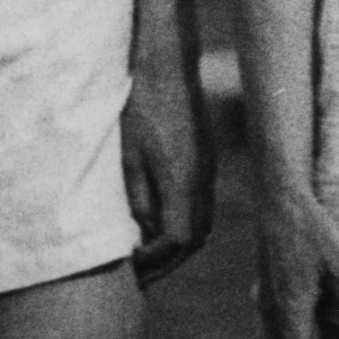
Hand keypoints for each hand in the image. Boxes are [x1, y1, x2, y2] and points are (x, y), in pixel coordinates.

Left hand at [123, 57, 217, 283]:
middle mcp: (203, 182)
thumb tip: (143, 234)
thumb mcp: (129, 158)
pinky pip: (202, 205)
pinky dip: (184, 222)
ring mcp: (209, 171)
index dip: (153, 259)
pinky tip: (161, 221)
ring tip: (148, 252)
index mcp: (183, 183)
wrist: (169, 66)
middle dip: (167, 260)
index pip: (176, 241)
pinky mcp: (207, 161)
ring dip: (178, 244)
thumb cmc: (140, 108)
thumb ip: (139, 200)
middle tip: (138, 272)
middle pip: (194, 239)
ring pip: (202, 224)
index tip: (129, 265)